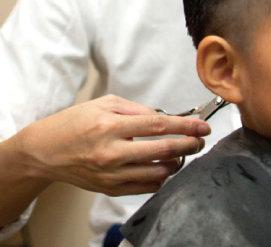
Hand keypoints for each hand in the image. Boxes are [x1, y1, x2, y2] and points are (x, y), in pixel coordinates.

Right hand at [15, 94, 210, 196]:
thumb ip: (137, 109)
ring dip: (177, 162)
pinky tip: (163, 166)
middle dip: (189, 145)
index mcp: (111, 126)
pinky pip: (146, 187)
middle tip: (200, 140)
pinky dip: (161, 177)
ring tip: (181, 152)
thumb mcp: (105, 104)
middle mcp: (112, 153)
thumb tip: (164, 118)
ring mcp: (111, 175)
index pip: (158, 126)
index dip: (185, 126)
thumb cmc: (75, 123)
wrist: (45, 151)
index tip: (203, 126)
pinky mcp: (109, 189)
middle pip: (163, 151)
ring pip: (158, 172)